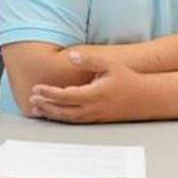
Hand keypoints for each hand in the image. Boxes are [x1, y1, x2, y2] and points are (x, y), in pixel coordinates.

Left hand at [29, 51, 153, 122]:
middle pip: (62, 110)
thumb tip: (71, 56)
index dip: (48, 93)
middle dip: (45, 105)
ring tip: (37, 108)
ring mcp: (94, 117)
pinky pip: (74, 121)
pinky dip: (61, 118)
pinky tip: (54, 114)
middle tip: (32, 99)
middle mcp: (92, 108)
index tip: (36, 88)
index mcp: (94, 94)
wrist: (145, 98)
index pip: (65, 95)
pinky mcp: (96, 121)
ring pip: (67, 118)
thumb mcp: (110, 65)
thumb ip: (89, 60)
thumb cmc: (128, 80)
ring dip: (50, 113)